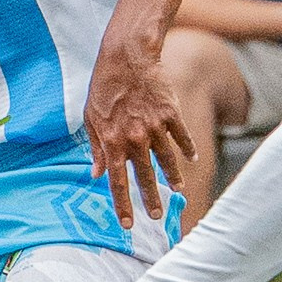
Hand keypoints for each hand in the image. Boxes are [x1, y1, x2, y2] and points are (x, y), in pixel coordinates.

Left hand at [83, 29, 193, 227]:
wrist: (126, 57)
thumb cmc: (104, 87)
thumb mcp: (90, 118)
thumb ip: (96, 147)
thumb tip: (96, 173)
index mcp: (112, 142)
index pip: (117, 182)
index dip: (123, 205)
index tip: (128, 224)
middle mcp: (135, 139)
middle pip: (145, 177)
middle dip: (150, 199)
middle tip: (156, 215)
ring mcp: (155, 127)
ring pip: (167, 160)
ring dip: (172, 177)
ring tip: (177, 190)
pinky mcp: (171, 113)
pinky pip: (182, 136)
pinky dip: (188, 148)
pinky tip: (192, 158)